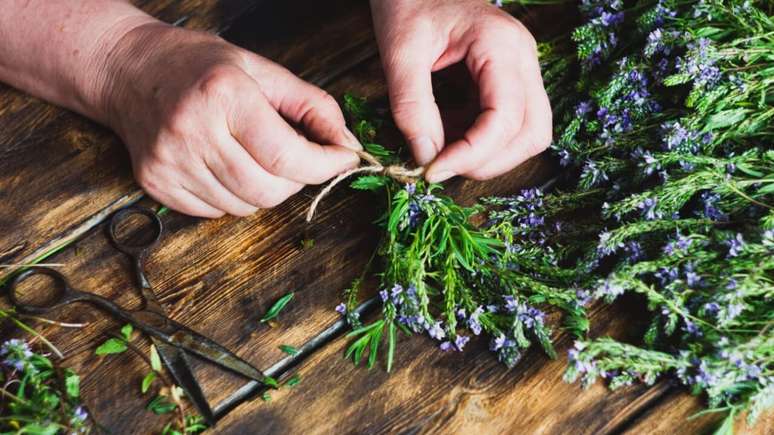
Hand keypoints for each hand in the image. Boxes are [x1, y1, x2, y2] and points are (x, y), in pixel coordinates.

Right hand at [101, 23, 360, 217]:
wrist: (128, 71)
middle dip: (296, 180)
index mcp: (224, 96)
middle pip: (268, 190)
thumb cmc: (200, 66)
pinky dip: (233, 197)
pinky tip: (224, 165)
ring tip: (252, 155)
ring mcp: (169, 162)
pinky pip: (216, 212)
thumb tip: (347, 144)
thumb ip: (312, 105)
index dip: (324, 165)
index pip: (286, 155)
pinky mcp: (155, 184)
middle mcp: (192, 132)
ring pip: (245, 207)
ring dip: (264, 190)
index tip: (343, 159)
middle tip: (296, 158)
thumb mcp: (262, 70)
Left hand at [370, 0, 551, 181]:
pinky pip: (508, 126)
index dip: (473, 154)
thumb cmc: (408, 3)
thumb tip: (426, 157)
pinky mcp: (509, 83)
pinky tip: (447, 134)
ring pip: (528, 134)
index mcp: (501, 44)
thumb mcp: (399, 52)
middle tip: (442, 168)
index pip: (506, 118)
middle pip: (532, 133)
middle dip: (488, 162)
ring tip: (443, 149)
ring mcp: (521, 71)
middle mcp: (523, 59)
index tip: (433, 171)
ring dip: (488, 156)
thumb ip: (411, 107)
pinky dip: (480, 143)